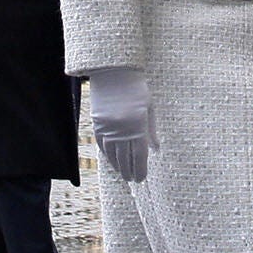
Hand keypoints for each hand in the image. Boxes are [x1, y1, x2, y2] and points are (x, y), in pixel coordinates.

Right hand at [88, 68, 151, 182]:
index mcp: (137, 125)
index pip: (139, 155)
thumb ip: (151, 130)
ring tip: (123, 174)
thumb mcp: (149, 107)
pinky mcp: (97, 123)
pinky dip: (107, 155)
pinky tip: (112, 161)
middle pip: (125, 158)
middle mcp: (121, 129)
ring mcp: (107, 127)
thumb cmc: (136, 87)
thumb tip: (155, 149)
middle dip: (130, 171)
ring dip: (118, 166)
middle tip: (133, 180)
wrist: (113, 72)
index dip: (140, 169)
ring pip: (112, 154)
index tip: (141, 178)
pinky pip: (102, 145)